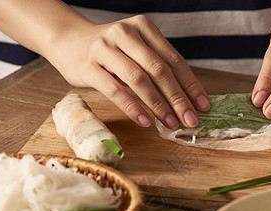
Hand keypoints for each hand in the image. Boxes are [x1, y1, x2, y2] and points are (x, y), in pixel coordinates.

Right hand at [48, 15, 209, 127]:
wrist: (68, 41)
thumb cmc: (110, 51)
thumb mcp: (135, 49)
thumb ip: (157, 66)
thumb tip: (186, 99)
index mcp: (144, 28)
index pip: (174, 59)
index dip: (190, 84)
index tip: (202, 105)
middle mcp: (125, 34)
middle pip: (159, 70)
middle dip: (178, 98)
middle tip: (190, 119)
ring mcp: (105, 49)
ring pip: (139, 79)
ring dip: (158, 104)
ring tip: (170, 123)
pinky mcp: (89, 66)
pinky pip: (114, 90)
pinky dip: (132, 107)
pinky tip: (145, 121)